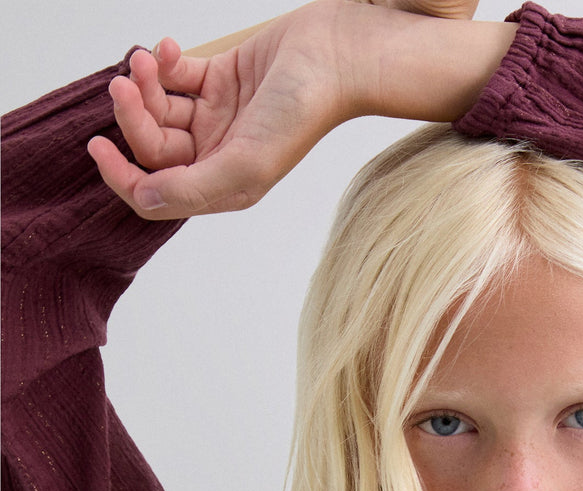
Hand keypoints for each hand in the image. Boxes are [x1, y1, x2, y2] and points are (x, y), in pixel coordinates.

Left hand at [87, 1, 510, 219]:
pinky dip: (162, 63)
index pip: (156, 194)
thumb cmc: (303, 112)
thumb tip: (142, 199)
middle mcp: (216, 156)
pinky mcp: (218, 81)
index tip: (98, 147)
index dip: (121, 177)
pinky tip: (168, 49)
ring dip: (143, 84)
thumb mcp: (245, 163)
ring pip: (157, 110)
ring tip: (147, 60)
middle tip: (126, 84)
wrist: (335, 57)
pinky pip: (174, 78)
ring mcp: (217, 119)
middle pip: (152, 147)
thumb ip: (191, 187)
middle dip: (132, 116)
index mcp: (222, 186)